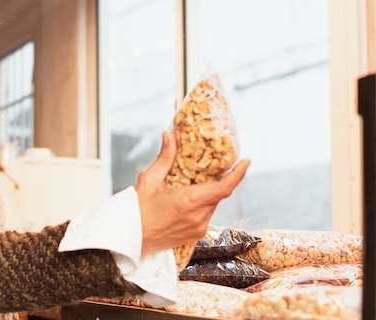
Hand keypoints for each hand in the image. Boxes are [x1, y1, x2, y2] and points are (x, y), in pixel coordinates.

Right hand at [135, 131, 249, 255]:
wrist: (130, 239)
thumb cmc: (137, 210)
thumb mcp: (149, 179)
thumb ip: (164, 157)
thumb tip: (169, 136)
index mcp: (189, 202)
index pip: (224, 188)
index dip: (238, 174)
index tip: (246, 161)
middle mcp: (198, 217)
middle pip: (218, 194)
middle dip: (218, 179)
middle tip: (214, 165)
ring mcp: (198, 228)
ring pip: (212, 205)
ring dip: (208, 192)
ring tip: (195, 182)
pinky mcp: (195, 235)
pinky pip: (205, 215)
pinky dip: (202, 204)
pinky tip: (189, 197)